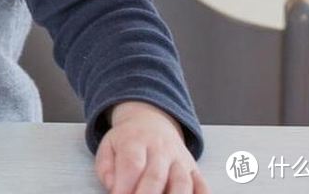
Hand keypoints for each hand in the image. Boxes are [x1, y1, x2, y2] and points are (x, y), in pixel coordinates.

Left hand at [94, 101, 208, 193]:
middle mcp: (160, 150)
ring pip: (182, 182)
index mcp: (135, 141)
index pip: (132, 164)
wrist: (152, 122)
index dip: (125, 185)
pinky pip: (202, 186)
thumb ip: (106, 168)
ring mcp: (179, 160)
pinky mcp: (194, 170)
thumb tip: (113, 187)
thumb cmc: (128, 140)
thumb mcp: (109, 146)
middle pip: (156, 176)